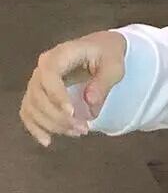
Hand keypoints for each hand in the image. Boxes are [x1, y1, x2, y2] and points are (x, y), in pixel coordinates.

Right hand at [19, 30, 126, 146]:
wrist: (101, 50)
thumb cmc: (108, 55)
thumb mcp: (114, 65)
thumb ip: (103, 83)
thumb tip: (89, 103)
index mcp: (60, 55)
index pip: (49, 75)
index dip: (57, 96)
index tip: (72, 113)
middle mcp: (42, 67)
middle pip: (38, 95)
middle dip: (58, 117)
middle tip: (83, 129)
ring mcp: (37, 82)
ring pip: (32, 107)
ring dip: (51, 125)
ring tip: (77, 132)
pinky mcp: (38, 95)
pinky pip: (28, 112)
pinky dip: (35, 128)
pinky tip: (48, 141)